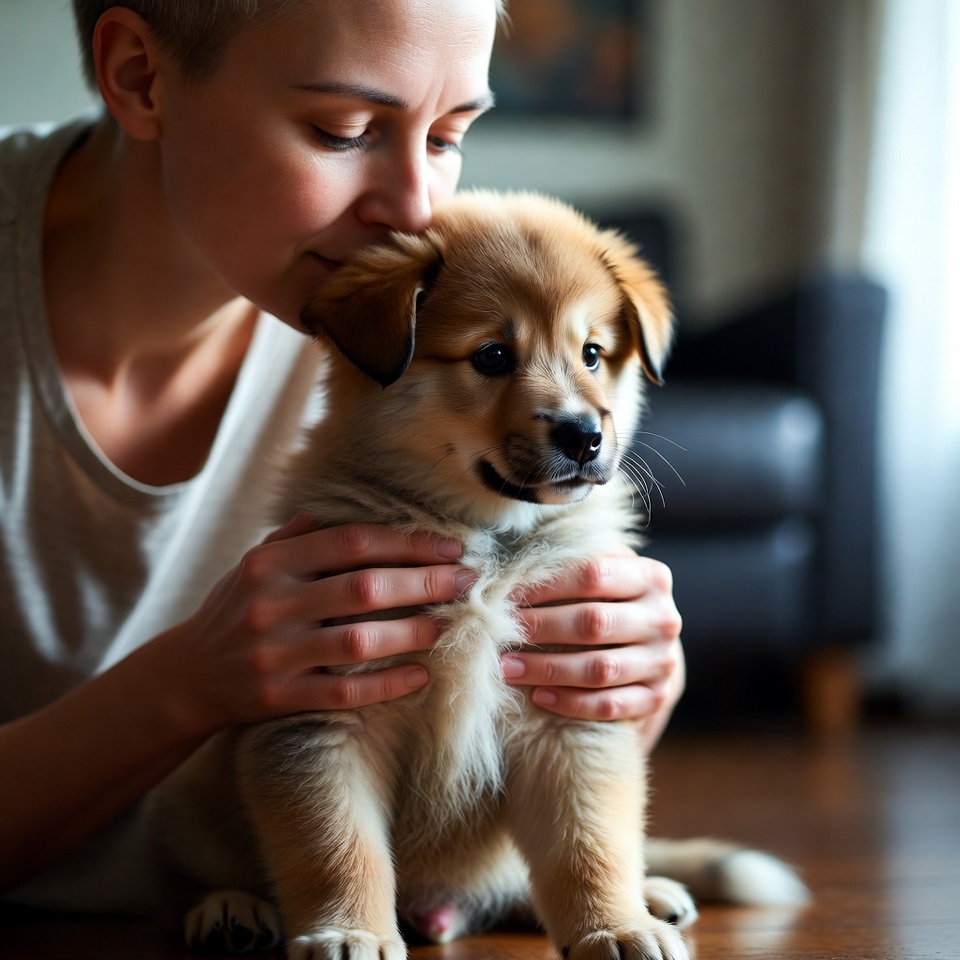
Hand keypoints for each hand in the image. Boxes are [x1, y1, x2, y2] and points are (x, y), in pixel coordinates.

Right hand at [154, 514, 473, 737]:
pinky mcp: (279, 698)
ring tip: (447, 625)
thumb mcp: (255, 562)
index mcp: (270, 563)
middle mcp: (271, 604)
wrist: (186, 675)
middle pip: (364, 587)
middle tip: (466, 582)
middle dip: (424, 583)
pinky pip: (343, 691)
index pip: (350, 542)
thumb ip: (300, 535)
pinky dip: (386, 684)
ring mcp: (275, 654)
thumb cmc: (235, 608)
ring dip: (411, 632)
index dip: (406, 542)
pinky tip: (419, 676)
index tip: (449, 547)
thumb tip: (354, 506)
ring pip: (358, 640)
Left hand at [501, 552, 683, 749]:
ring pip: (600, 668)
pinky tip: (539, 697)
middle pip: (593, 623)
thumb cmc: (610, 604)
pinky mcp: (657, 697)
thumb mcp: (604, 575)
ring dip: (546, 669)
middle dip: (538, 628)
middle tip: (495, 633)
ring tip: (506, 667)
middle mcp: (665, 617)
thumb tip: (502, 560)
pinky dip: (572, 702)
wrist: (654, 650)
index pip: (593, 574)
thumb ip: (571, 562)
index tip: (504, 593)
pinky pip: (611, 705)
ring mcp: (664, 661)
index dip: (544, 584)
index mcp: (652, 577)